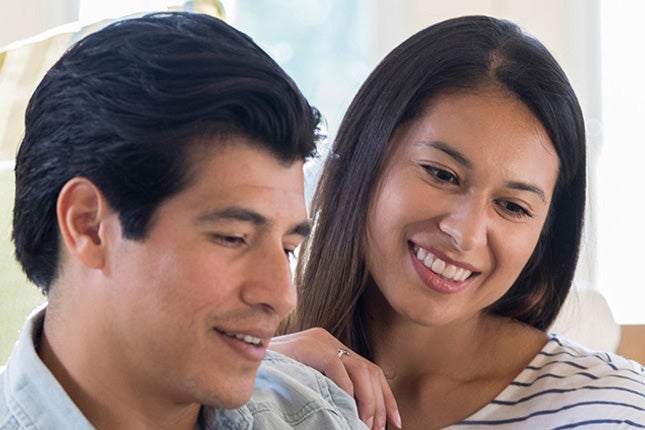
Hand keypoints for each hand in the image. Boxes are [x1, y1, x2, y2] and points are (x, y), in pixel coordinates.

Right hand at [270, 327, 400, 429]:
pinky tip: (348, 411)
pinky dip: (349, 393)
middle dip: (381, 403)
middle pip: (370, 370)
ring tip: (364, 425)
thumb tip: (353, 416)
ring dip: (369, 402)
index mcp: (328, 347)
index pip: (368, 369)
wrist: (241, 361)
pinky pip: (340, 370)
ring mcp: (320, 341)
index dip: (385, 397)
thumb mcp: (305, 383)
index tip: (393, 422)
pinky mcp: (312, 347)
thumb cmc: (269, 378)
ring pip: (361, 370)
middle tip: (378, 429)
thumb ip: (327, 389)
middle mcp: (327, 340)